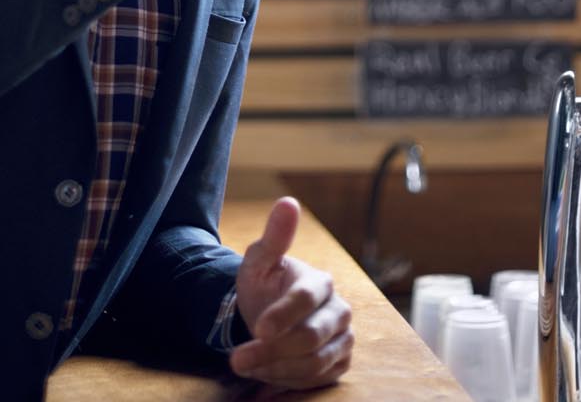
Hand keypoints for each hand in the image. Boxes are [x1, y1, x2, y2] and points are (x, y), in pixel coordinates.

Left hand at [229, 197, 352, 388]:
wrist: (270, 316)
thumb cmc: (264, 286)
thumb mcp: (259, 261)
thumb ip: (274, 237)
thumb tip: (288, 202)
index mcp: (320, 282)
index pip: (306, 300)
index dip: (283, 315)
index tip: (258, 329)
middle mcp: (339, 310)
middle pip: (312, 337)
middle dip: (272, 350)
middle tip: (237, 359)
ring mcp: (343, 338)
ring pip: (315, 362)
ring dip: (275, 368)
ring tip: (245, 365)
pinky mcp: (340, 362)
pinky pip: (317, 379)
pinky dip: (287, 379)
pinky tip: (264, 371)